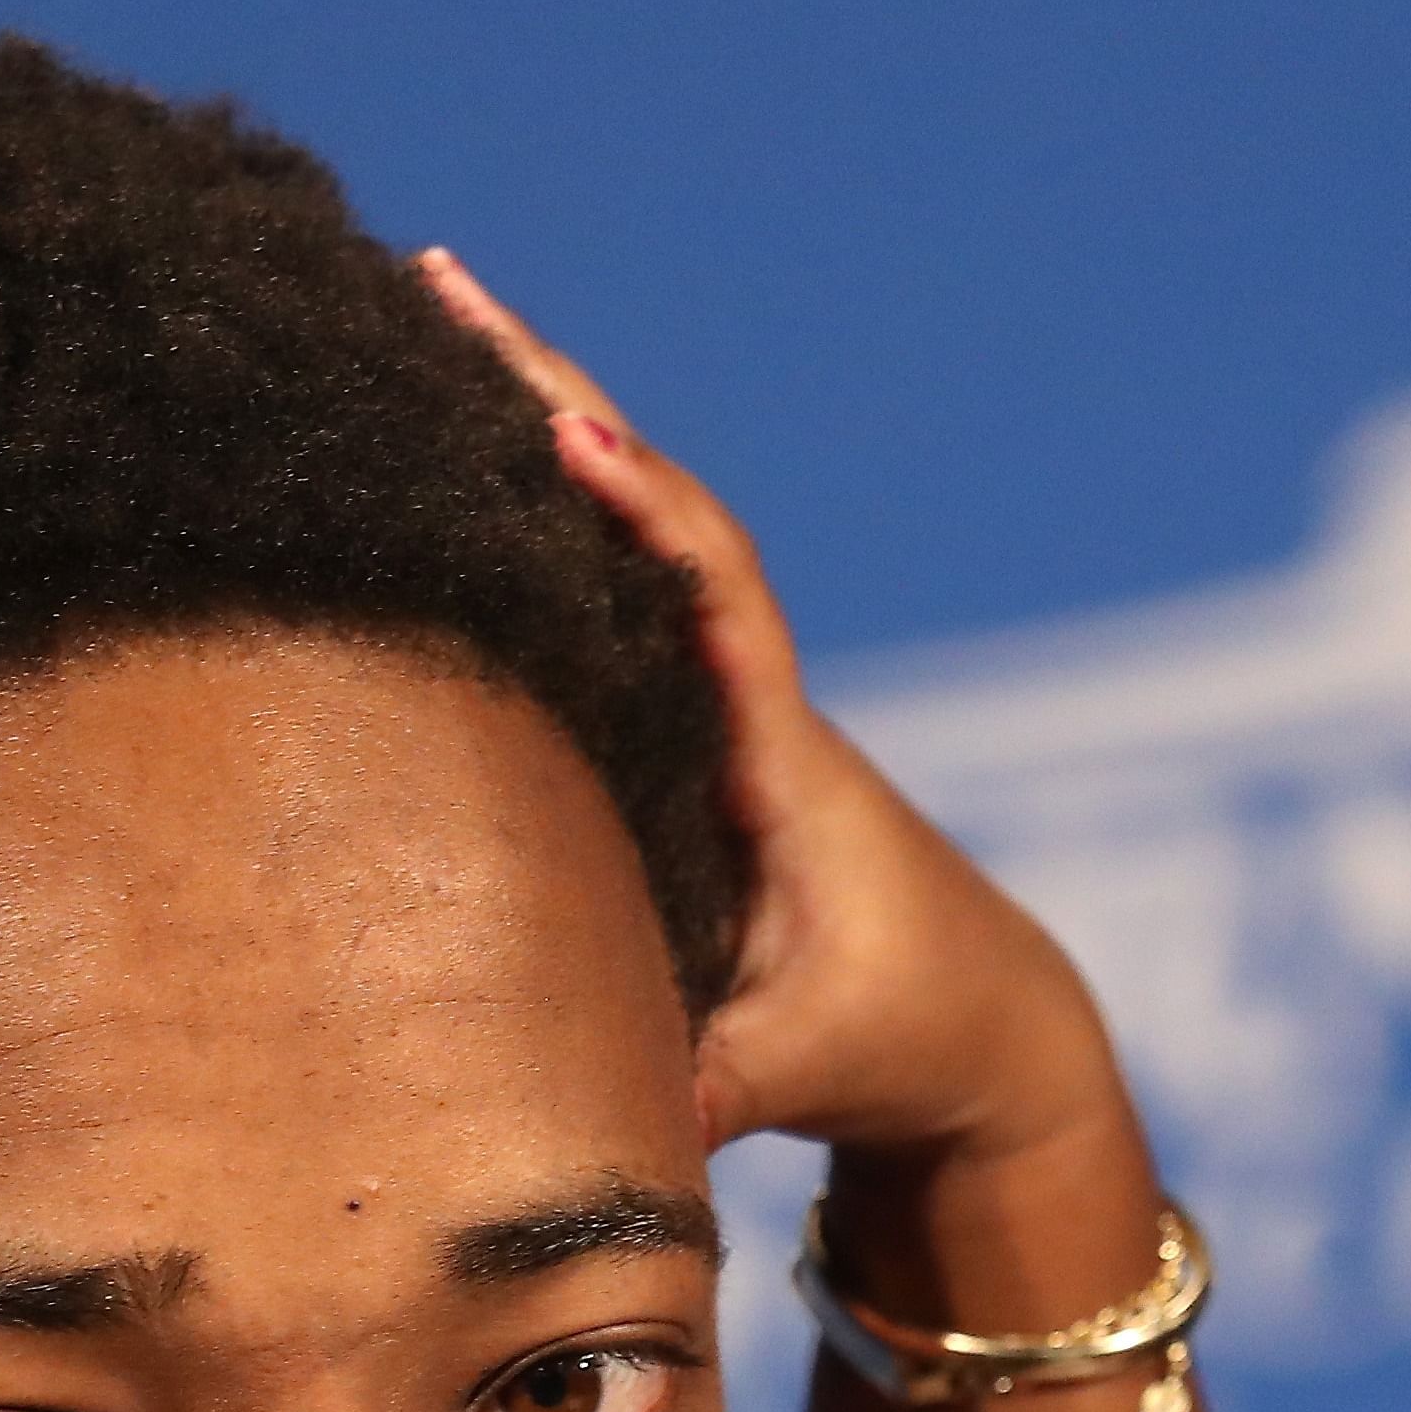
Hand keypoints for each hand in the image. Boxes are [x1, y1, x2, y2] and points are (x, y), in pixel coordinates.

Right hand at [418, 252, 1121, 1172]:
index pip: (714, 595)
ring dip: (536, 431)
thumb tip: (582, 1129)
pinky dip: (545, 522)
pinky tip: (458, 458)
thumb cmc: (907, 1045)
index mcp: (781, 761)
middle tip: (434, 282)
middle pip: (656, 517)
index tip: (561, 427)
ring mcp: (724, 717)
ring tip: (420, 316)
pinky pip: (618, 602)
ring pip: (632, 544)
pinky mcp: (698, 747)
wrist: (990, 1044)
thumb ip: (701, 1088)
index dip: (640, 509)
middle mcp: (753, 709)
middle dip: (549, 400)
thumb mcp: (800, 1069)